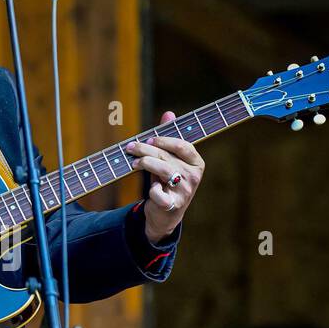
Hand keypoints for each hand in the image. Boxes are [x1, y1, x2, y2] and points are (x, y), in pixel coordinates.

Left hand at [125, 110, 204, 242]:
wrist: (167, 213)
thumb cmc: (167, 181)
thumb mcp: (170, 160)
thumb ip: (169, 138)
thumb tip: (169, 114)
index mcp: (197, 163)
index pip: (183, 145)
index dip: (163, 140)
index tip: (148, 139)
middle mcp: (193, 176)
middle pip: (167, 157)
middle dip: (146, 149)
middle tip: (131, 147)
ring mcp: (185, 192)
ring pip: (163, 171)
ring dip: (145, 164)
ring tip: (134, 163)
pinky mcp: (173, 205)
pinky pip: (159, 194)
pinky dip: (152, 190)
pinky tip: (151, 188)